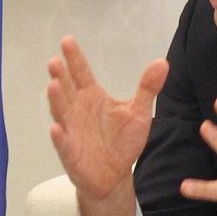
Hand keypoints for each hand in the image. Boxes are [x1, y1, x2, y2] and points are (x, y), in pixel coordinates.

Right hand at [47, 36, 167, 215]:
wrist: (114, 175)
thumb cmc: (122, 141)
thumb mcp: (138, 112)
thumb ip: (147, 87)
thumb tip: (163, 62)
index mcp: (91, 97)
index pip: (81, 73)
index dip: (74, 58)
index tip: (67, 41)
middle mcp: (77, 110)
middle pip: (67, 89)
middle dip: (60, 76)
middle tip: (55, 61)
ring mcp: (71, 130)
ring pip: (61, 112)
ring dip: (56, 100)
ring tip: (53, 85)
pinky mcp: (70, 152)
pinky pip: (63, 143)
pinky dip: (59, 136)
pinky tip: (56, 128)